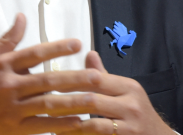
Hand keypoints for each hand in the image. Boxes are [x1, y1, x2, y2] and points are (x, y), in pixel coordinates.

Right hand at [0, 14, 103, 134]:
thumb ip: (9, 38)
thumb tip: (22, 16)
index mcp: (3, 65)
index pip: (34, 53)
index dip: (56, 48)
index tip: (78, 43)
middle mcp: (8, 85)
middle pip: (46, 81)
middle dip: (74, 78)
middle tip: (96, 75)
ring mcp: (12, 108)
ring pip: (48, 105)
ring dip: (73, 102)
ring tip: (94, 98)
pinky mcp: (15, 128)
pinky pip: (42, 126)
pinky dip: (61, 124)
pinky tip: (79, 122)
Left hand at [52, 51, 173, 134]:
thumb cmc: (138, 114)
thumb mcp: (125, 92)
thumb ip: (104, 77)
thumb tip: (89, 54)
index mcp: (129, 87)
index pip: (96, 79)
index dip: (72, 81)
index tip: (51, 82)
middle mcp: (132, 105)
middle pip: (92, 101)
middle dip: (65, 103)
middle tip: (44, 104)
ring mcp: (131, 127)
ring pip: (93, 125)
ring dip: (69, 125)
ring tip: (51, 124)